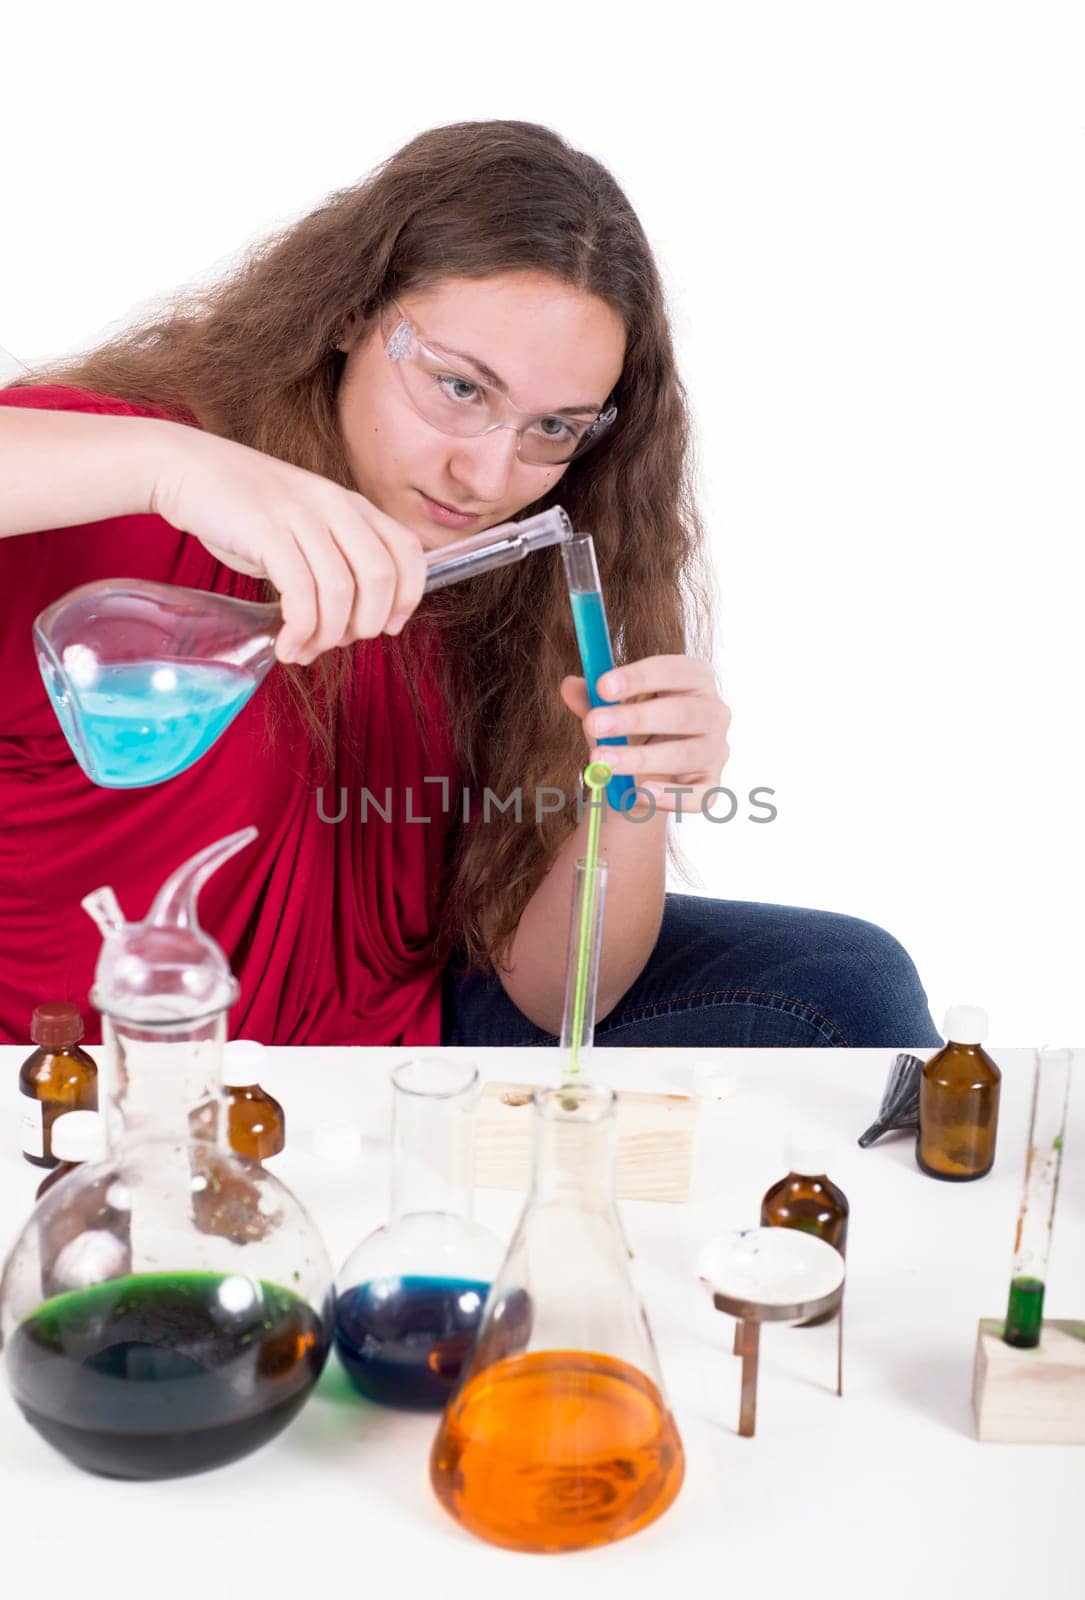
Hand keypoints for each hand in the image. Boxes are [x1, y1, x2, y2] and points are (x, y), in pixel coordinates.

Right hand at [150, 427, 427, 663]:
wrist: (186, 468)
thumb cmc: (244, 509)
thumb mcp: (303, 525)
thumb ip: (333, 560)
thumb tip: (351, 624)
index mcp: (351, 504)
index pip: (407, 550)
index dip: (408, 596)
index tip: (389, 626)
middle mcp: (334, 505)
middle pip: (380, 576)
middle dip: (367, 624)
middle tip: (340, 643)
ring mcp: (301, 515)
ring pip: (341, 591)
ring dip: (328, 636)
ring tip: (305, 651)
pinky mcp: (267, 530)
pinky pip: (300, 592)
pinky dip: (300, 630)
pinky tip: (288, 646)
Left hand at [559, 655, 731, 813]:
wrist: (641, 774)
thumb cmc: (631, 729)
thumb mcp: (609, 708)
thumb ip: (591, 697)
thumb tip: (568, 686)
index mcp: (694, 678)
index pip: (674, 670)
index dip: (639, 676)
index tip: (602, 686)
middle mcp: (715, 712)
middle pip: (682, 712)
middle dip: (635, 718)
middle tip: (593, 724)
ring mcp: (716, 751)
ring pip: (685, 754)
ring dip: (639, 758)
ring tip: (599, 762)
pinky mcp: (711, 786)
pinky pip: (699, 795)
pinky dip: (671, 796)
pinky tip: (640, 793)